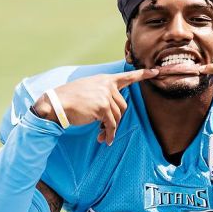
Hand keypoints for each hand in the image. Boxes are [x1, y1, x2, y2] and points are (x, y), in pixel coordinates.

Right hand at [33, 68, 158, 144]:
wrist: (56, 103)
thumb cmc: (69, 99)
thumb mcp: (88, 89)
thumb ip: (102, 94)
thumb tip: (113, 113)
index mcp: (104, 79)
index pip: (126, 76)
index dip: (142, 74)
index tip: (156, 71)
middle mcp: (107, 85)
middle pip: (122, 107)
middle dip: (115, 120)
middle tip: (105, 129)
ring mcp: (106, 96)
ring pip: (117, 117)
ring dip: (110, 129)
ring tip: (102, 135)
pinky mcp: (103, 107)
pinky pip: (111, 124)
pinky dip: (109, 134)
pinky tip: (104, 140)